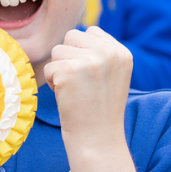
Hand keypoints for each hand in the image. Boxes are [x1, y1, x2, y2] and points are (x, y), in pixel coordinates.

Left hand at [43, 27, 132, 145]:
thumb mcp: (112, 74)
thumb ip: (100, 52)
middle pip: (72, 36)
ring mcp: (90, 61)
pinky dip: (51, 82)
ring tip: (74, 90)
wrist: (97, 139)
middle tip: (79, 83)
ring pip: (58, 50)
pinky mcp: (69, 71)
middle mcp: (108, 53)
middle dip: (69, 57)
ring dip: (59, 69)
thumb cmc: (100, 109)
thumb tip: (75, 35)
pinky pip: (49, 67)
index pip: (91, 31)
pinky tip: (66, 96)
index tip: (90, 76)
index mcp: (121, 52)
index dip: (83, 52)